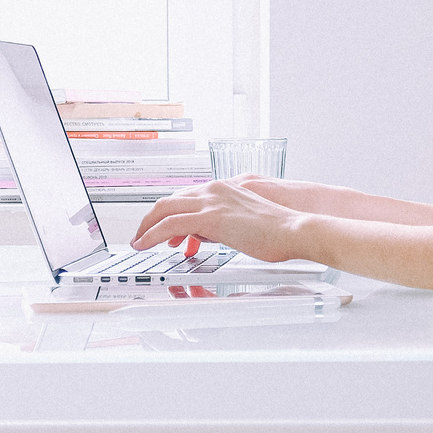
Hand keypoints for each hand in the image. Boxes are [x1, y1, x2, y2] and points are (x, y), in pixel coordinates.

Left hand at [132, 177, 311, 262]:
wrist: (294, 229)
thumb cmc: (278, 231)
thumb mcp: (243, 224)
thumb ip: (222, 225)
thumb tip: (206, 235)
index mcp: (224, 188)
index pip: (185, 197)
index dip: (169, 213)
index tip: (160, 228)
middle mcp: (214, 190)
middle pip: (169, 200)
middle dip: (150, 218)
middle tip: (142, 233)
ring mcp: (211, 202)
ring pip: (164, 209)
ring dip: (146, 227)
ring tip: (138, 241)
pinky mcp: (210, 218)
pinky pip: (169, 225)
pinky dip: (151, 234)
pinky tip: (144, 245)